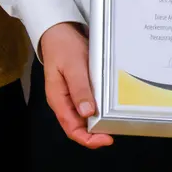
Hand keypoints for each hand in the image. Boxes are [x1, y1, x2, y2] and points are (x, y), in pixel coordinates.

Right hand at [38, 22, 112, 148]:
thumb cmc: (64, 48)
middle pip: (78, 127)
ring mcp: (70, 97)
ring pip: (83, 119)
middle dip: (95, 134)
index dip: (88, 139)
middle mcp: (63, 102)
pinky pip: (87, 107)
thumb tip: (87, 113)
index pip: (71, 128)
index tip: (106, 139)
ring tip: (113, 123)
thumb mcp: (73, 66)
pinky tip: (108, 110)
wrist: (58, 32)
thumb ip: (79, 89)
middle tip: (114, 132)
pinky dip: (97, 112)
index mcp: (58, 100)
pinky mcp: (77, 90)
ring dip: (97, 124)